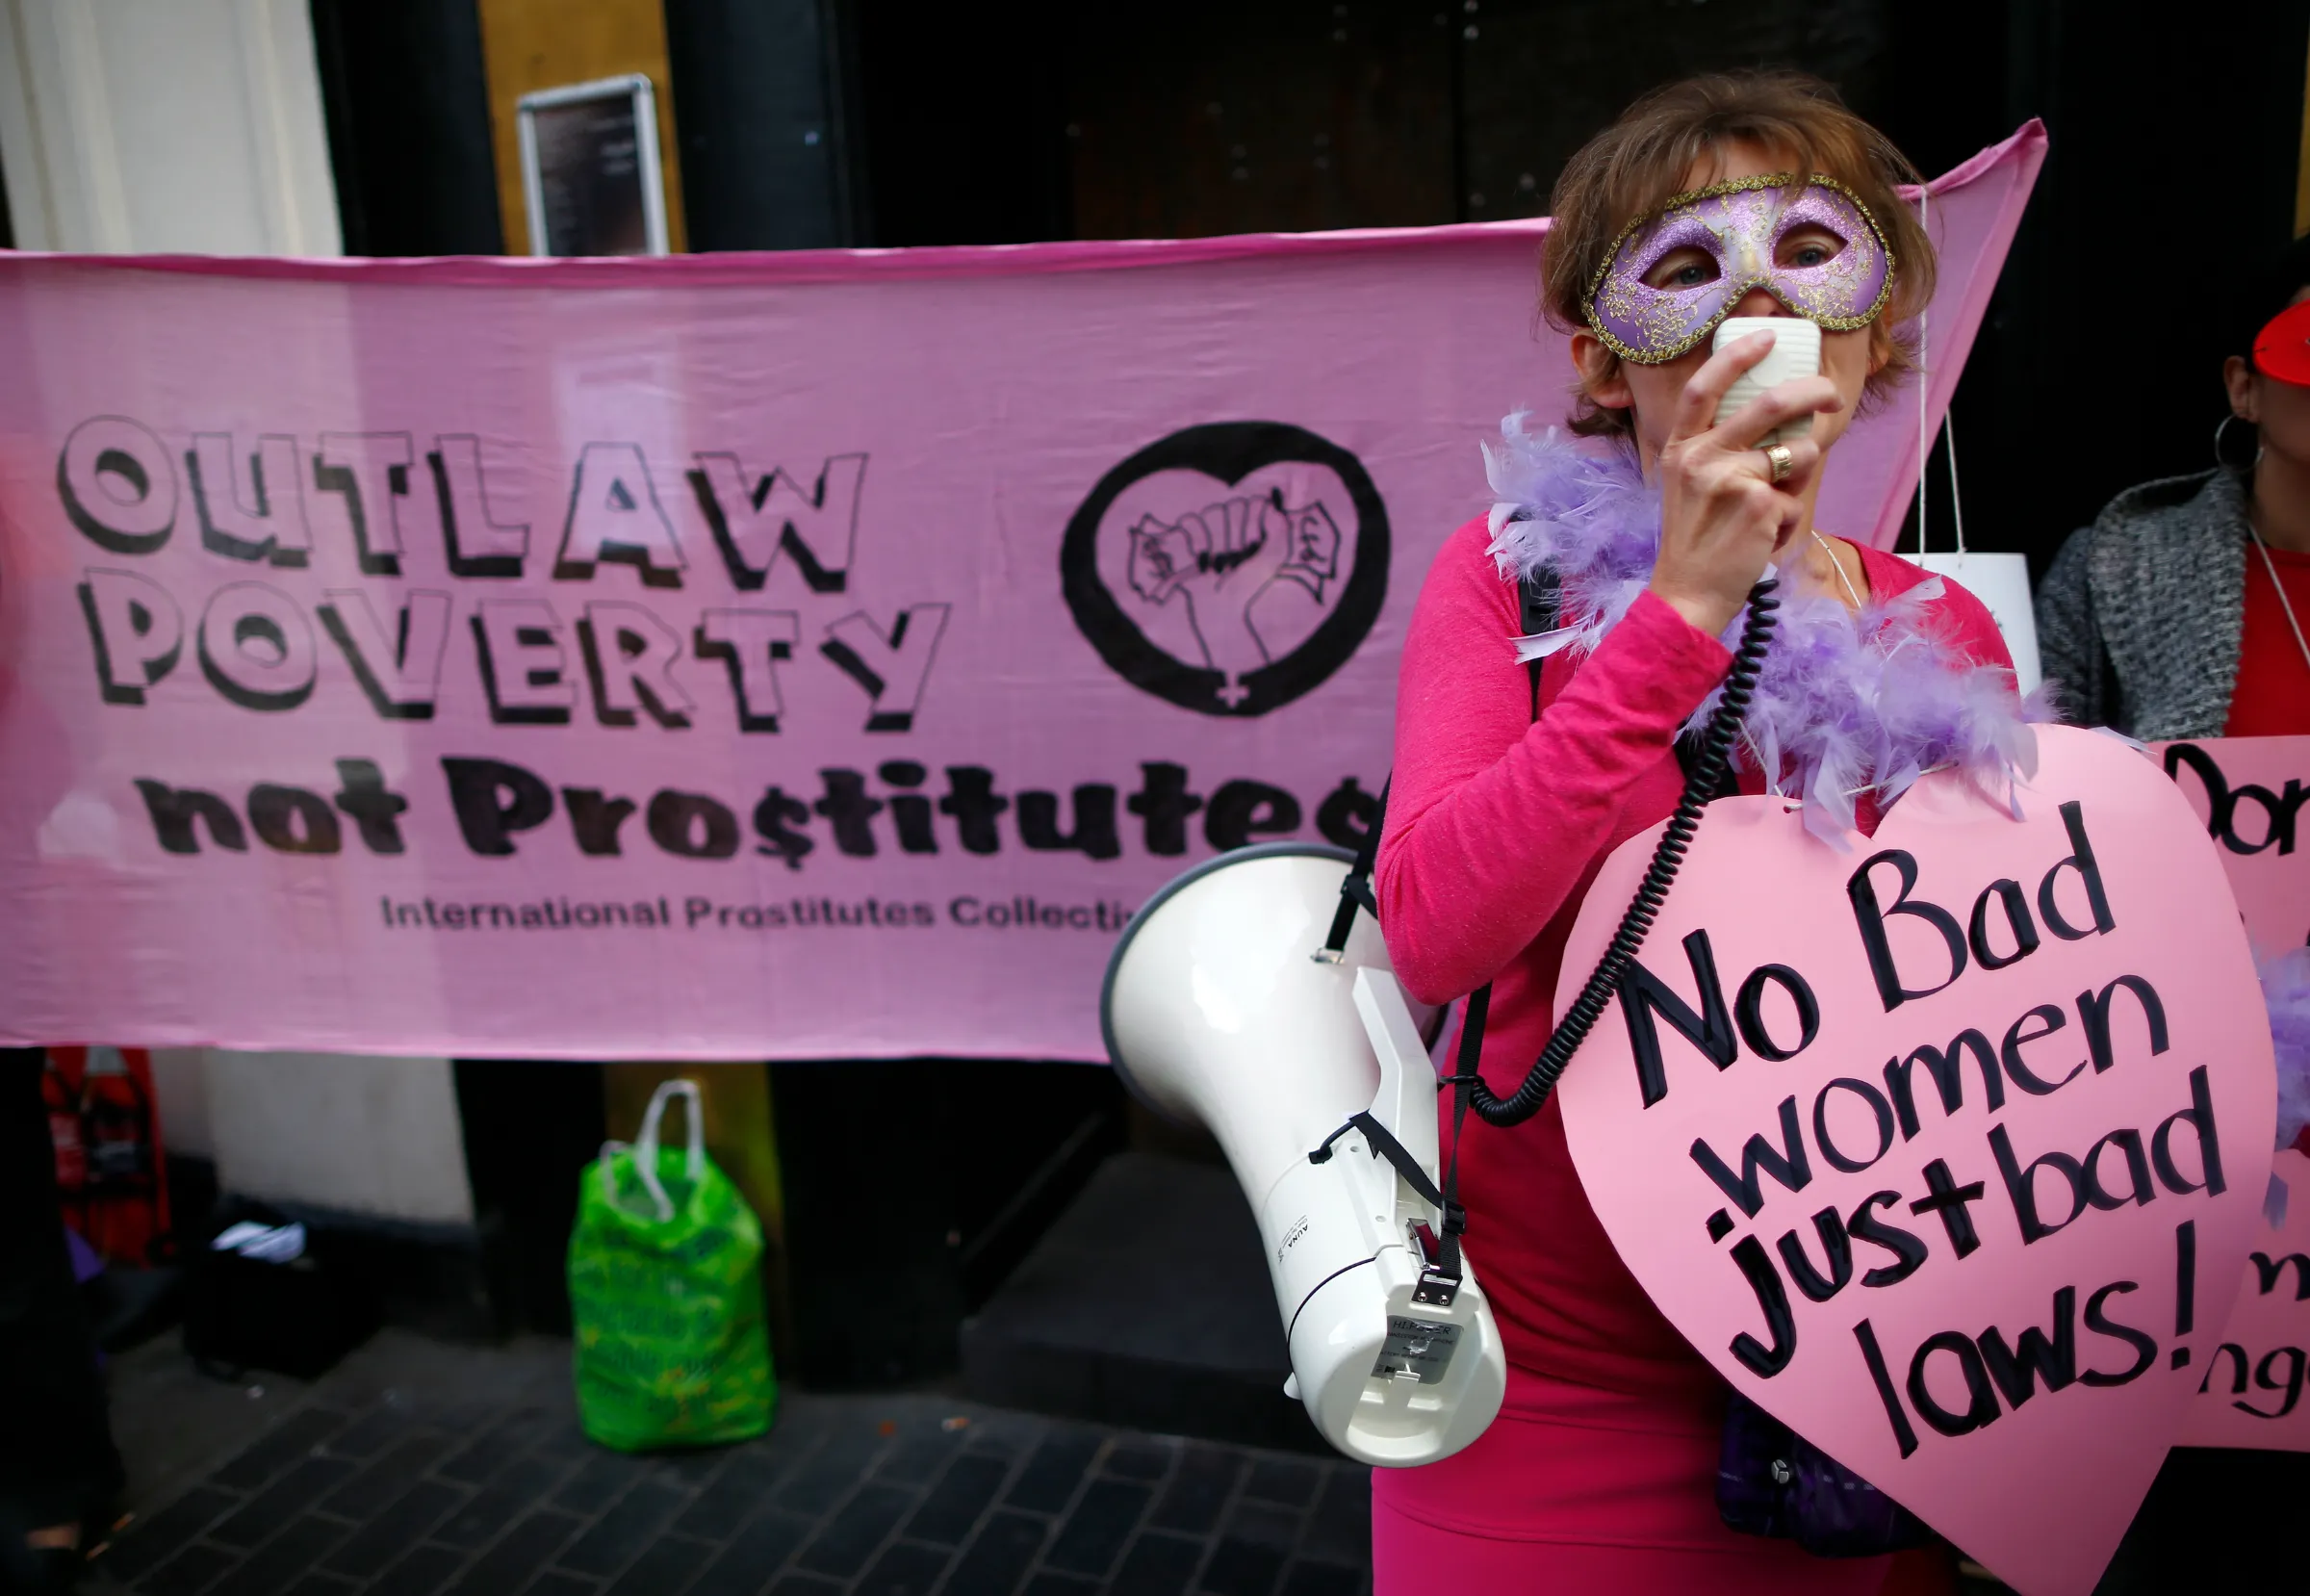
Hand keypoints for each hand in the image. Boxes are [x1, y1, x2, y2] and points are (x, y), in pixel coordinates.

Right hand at [1647, 329, 1840, 636]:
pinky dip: (1790, 518)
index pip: (1704, 388)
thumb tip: (1783, 419)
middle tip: (1831, 396)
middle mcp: (1700, 457)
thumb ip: (1722, 449)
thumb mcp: (1691, 485)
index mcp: (1680, 448)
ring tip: (1773, 506)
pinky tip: (1764, 536)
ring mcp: (1730, 479)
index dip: (1737, 356)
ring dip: (1803, 476)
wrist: (1689, 594)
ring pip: (1799, 453)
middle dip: (1812, 391)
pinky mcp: (1760, 504)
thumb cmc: (1697, 540)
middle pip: (1769, 404)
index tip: (1767, 337)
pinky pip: (1797, 497)